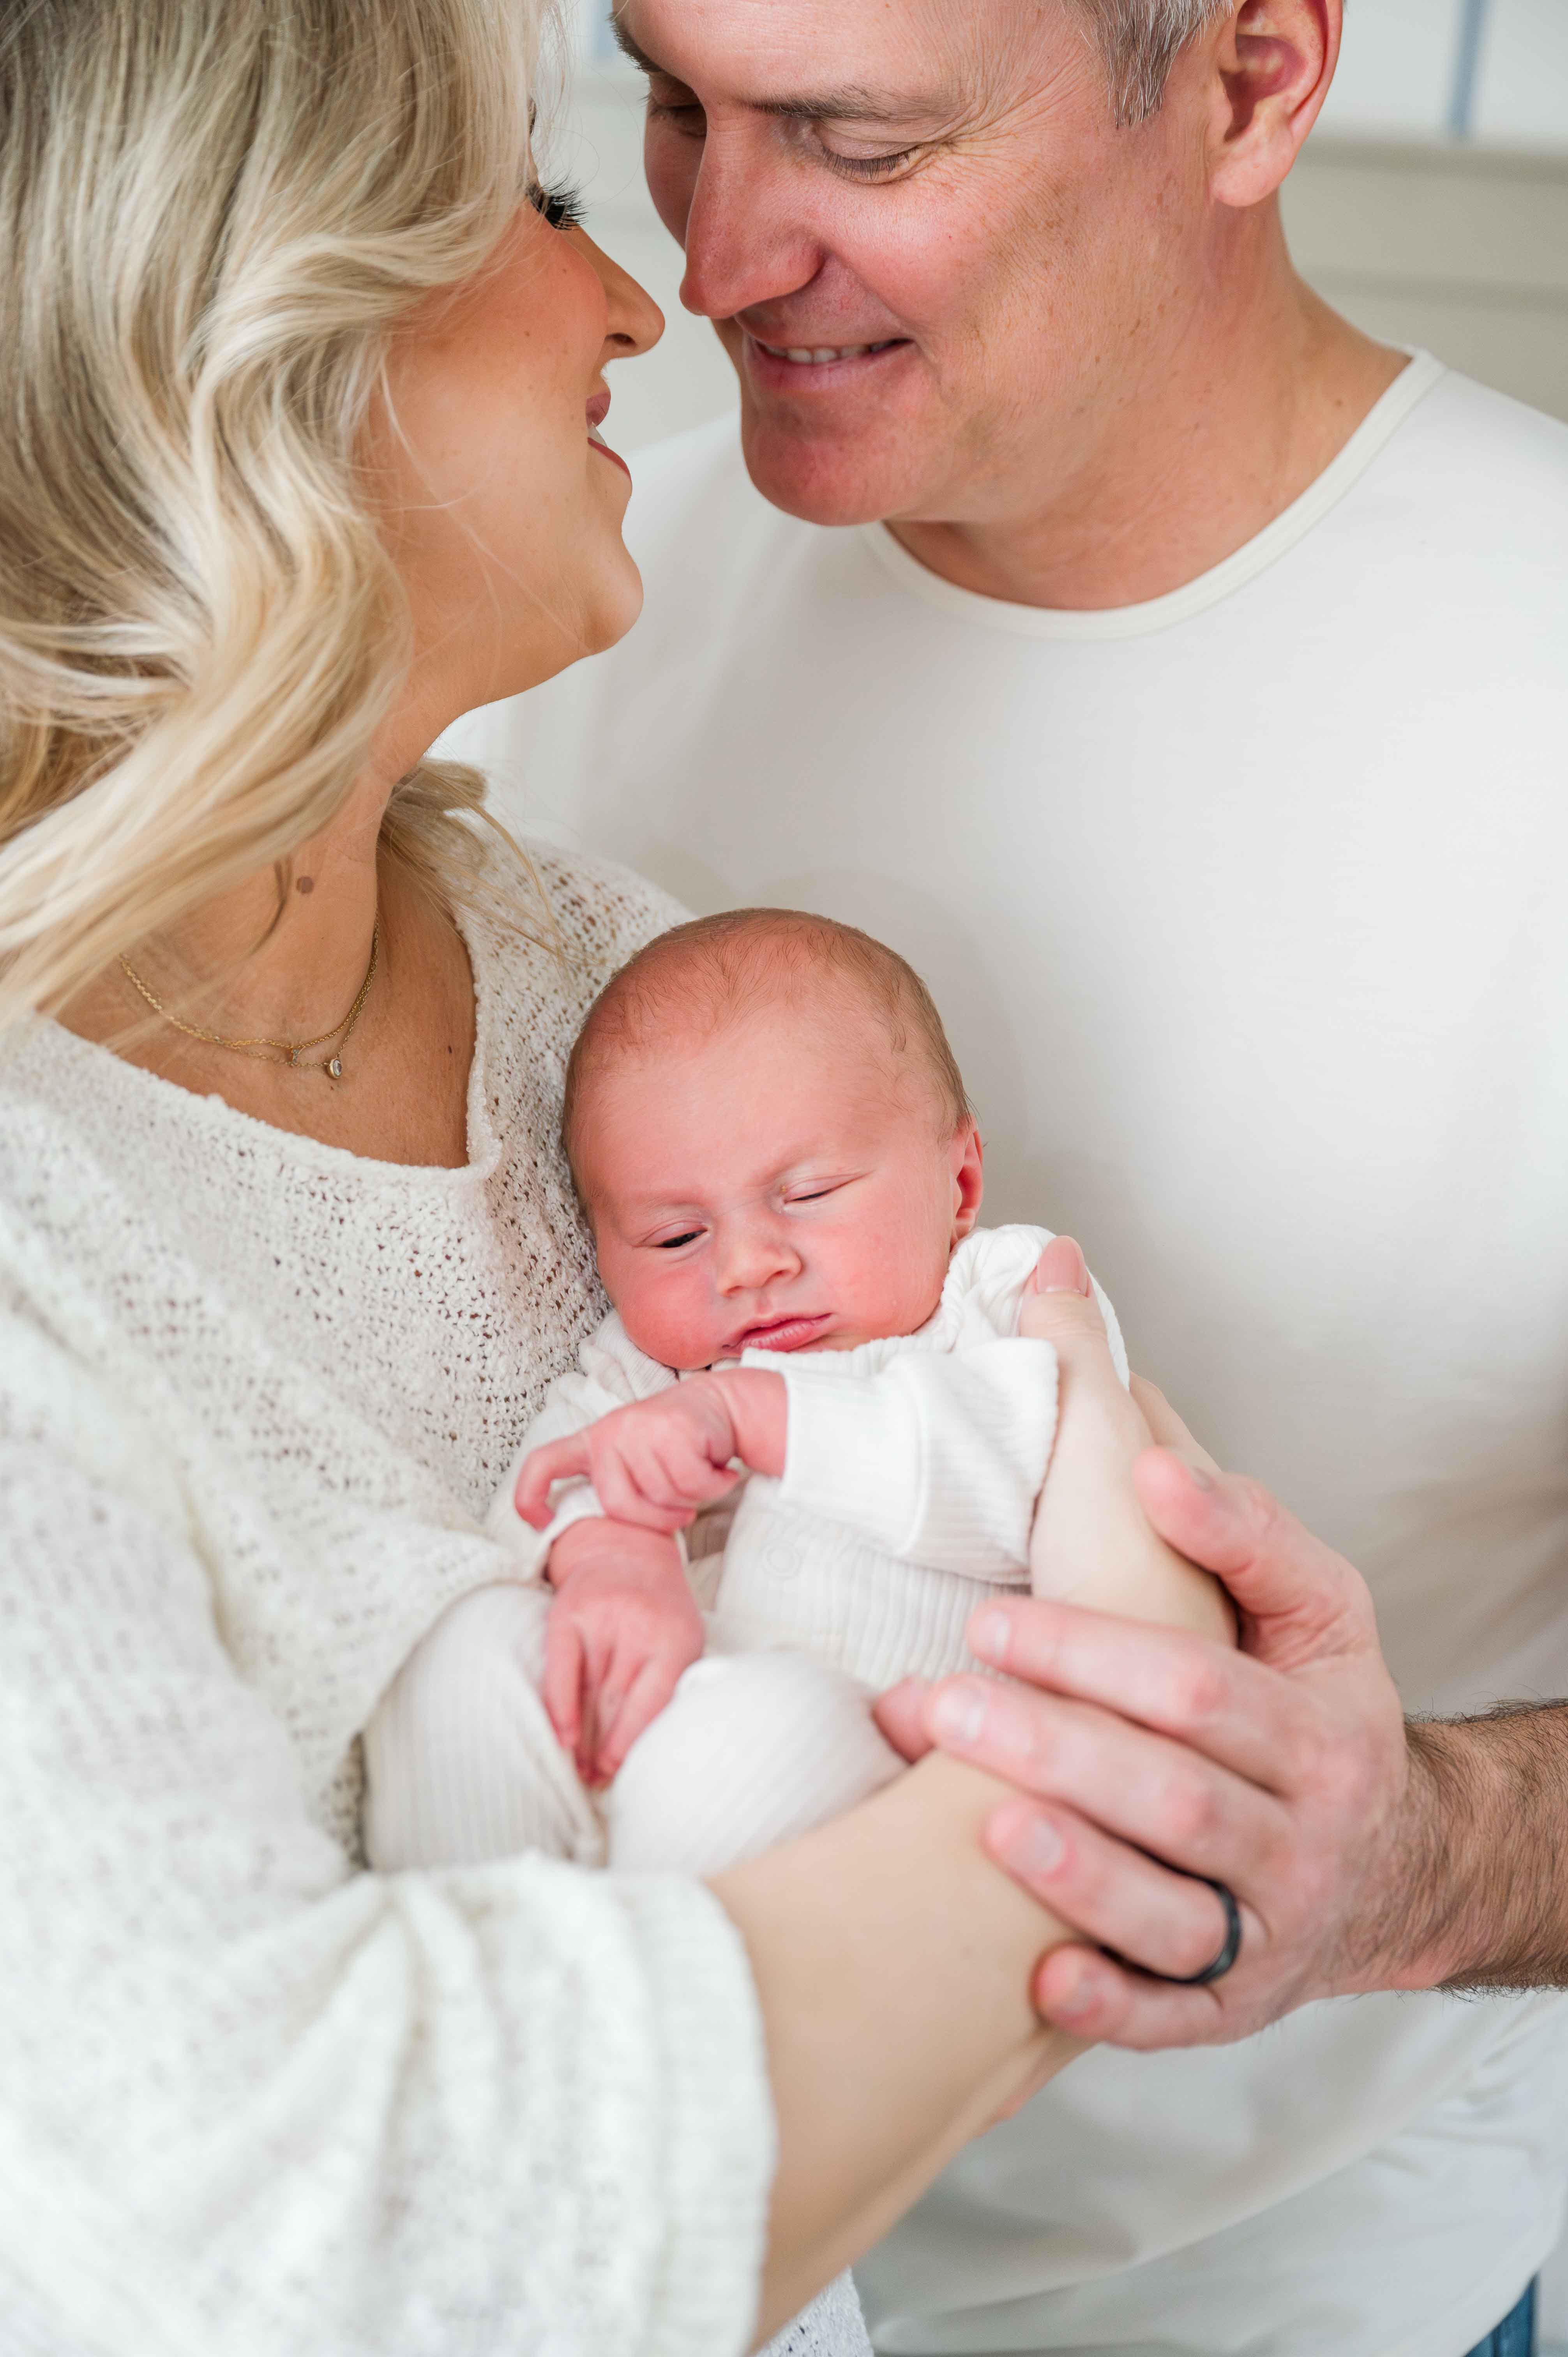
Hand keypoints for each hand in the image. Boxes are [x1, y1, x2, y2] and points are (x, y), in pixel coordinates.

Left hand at [513, 1369, 786, 1535]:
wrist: (722, 1406)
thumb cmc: (679, 1448)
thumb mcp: (637, 1464)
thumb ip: (619, 1488)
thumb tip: (605, 1539)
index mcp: (591, 1443)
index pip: (542, 1464)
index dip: (529, 1496)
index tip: (540, 1523)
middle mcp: (608, 1432)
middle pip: (617, 1503)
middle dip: (657, 1520)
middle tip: (682, 1513)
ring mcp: (638, 1427)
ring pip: (661, 1495)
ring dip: (692, 1499)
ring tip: (700, 1477)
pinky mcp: (672, 1426)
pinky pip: (691, 1483)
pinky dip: (713, 1487)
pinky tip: (719, 1472)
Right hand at [543, 1521, 704, 1786]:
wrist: (625, 1551)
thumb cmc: (659, 1612)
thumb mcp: (681, 1640)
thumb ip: (671, 1686)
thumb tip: (651, 1749)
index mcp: (677, 1636)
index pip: (654, 1699)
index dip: (632, 1738)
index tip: (617, 1769)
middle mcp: (639, 1624)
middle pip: (618, 1700)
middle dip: (605, 1747)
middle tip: (597, 1781)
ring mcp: (602, 1617)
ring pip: (589, 1690)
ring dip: (582, 1737)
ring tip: (579, 1769)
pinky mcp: (569, 1612)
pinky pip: (561, 1668)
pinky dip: (559, 1706)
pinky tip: (561, 1737)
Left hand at [879, 1453, 1434, 2047]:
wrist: (1396, 1866)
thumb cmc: (1324, 1711)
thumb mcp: (1322, 1608)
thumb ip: (1245, 1530)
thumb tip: (1151, 1465)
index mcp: (1323, 1738)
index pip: (1197, 1692)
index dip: (1093, 1654)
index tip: (991, 1625)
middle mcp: (1306, 1843)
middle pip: (1175, 1802)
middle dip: (1056, 1752)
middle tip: (948, 1707)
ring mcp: (1271, 1935)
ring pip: (1176, 1918)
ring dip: (1078, 1876)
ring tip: (982, 1827)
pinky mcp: (1236, 2007)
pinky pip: (1175, 2019)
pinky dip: (1112, 2007)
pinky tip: (1041, 1981)